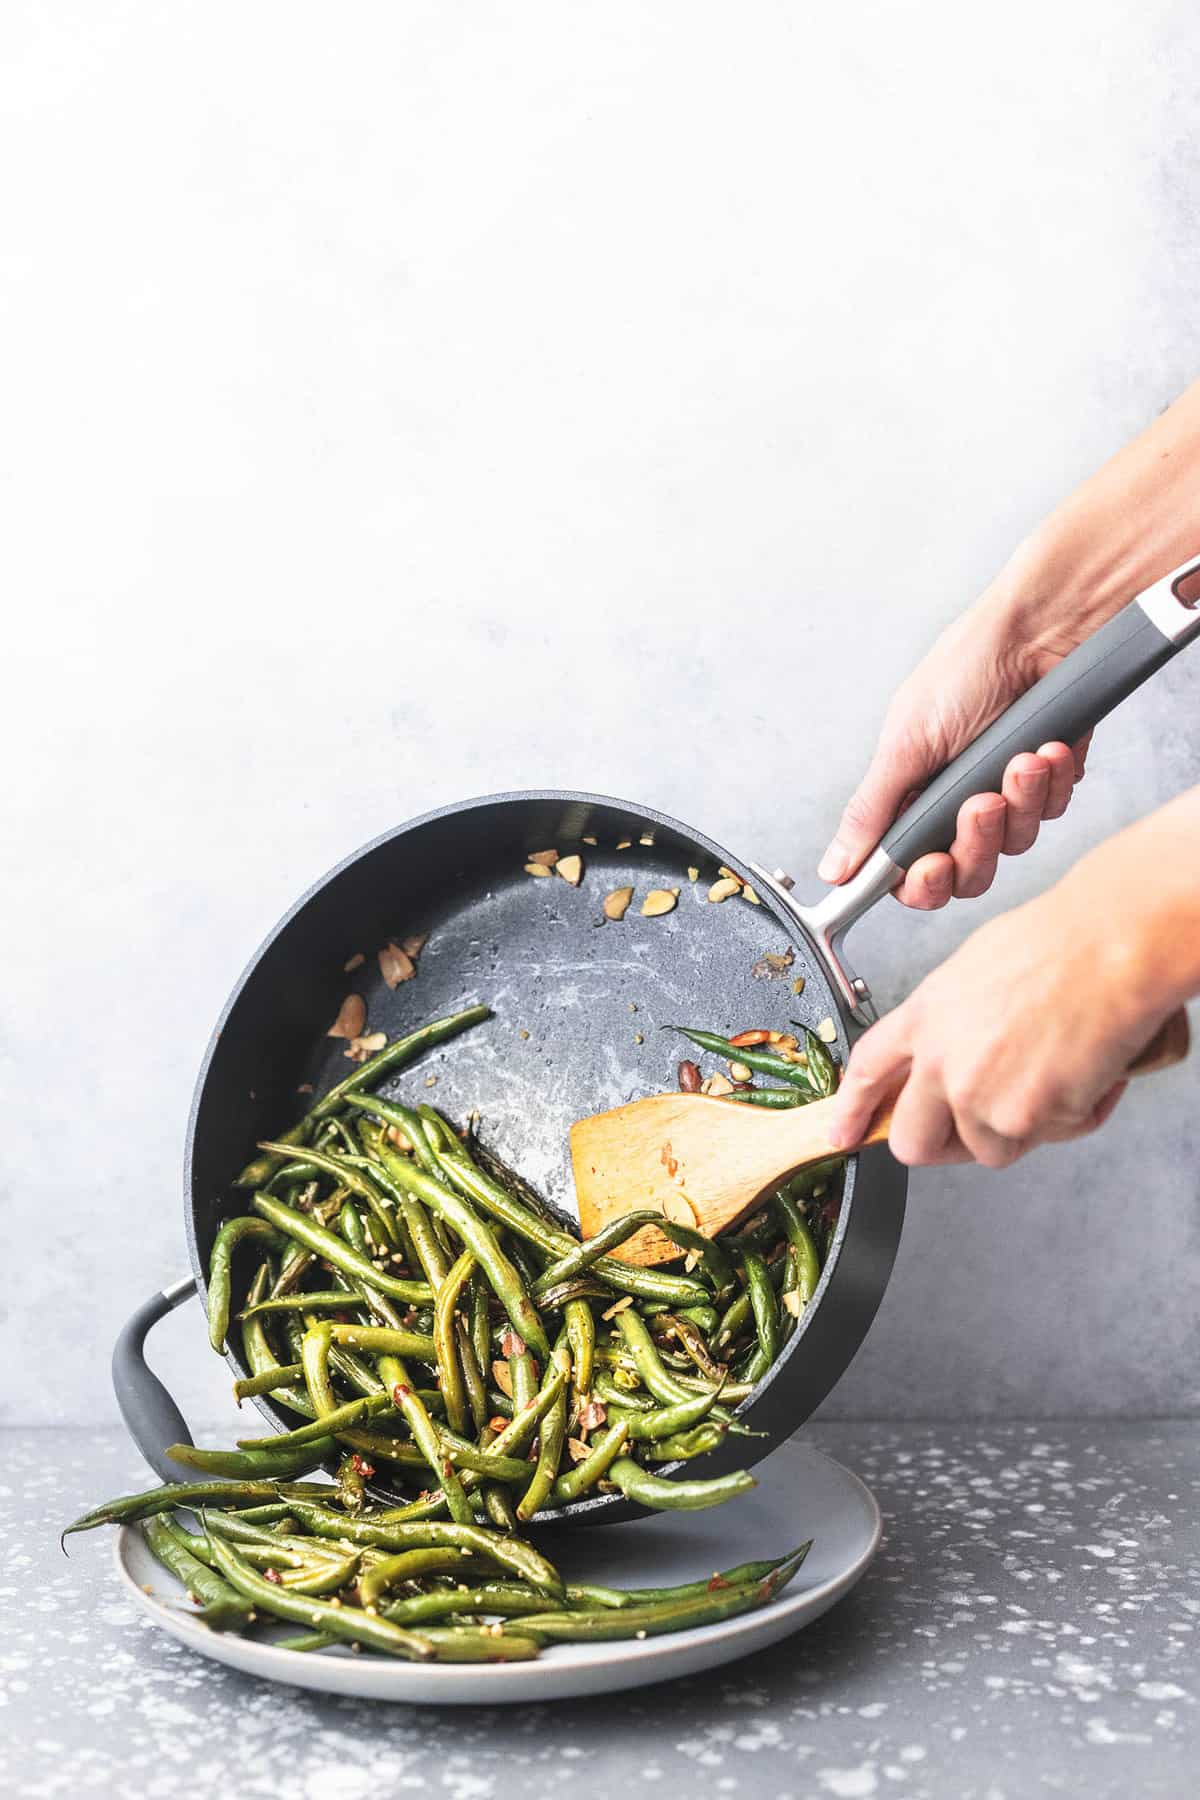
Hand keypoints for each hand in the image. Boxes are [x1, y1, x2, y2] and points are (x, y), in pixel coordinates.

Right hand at [818, 595, 1088, 908]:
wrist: (1040, 629)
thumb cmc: (966, 668)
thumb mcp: (905, 745)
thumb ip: (870, 813)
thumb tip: (832, 870)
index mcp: (912, 797)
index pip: (911, 871)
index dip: (924, 882)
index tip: (933, 867)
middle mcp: (956, 802)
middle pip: (968, 871)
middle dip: (978, 842)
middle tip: (982, 804)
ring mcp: (1006, 793)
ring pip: (1015, 843)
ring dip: (1020, 802)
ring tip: (1022, 758)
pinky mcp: (1049, 780)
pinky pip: (1053, 810)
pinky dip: (1052, 781)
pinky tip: (1049, 746)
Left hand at [828, 874, 1172, 1167]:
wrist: (1110, 948)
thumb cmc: (1062, 944)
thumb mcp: (976, 972)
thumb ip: (953, 1022)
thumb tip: (959, 1049)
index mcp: (925, 1017)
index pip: (868, 1071)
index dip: (852, 1108)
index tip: (843, 1131)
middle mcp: (941, 1062)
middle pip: (913, 1141)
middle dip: (942, 1146)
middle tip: (975, 1131)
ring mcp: (979, 1096)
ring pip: (989, 1149)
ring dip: (1023, 1127)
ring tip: (1056, 1075)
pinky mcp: (1024, 1119)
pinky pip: (1048, 1140)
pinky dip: (1075, 1116)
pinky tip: (1090, 1071)